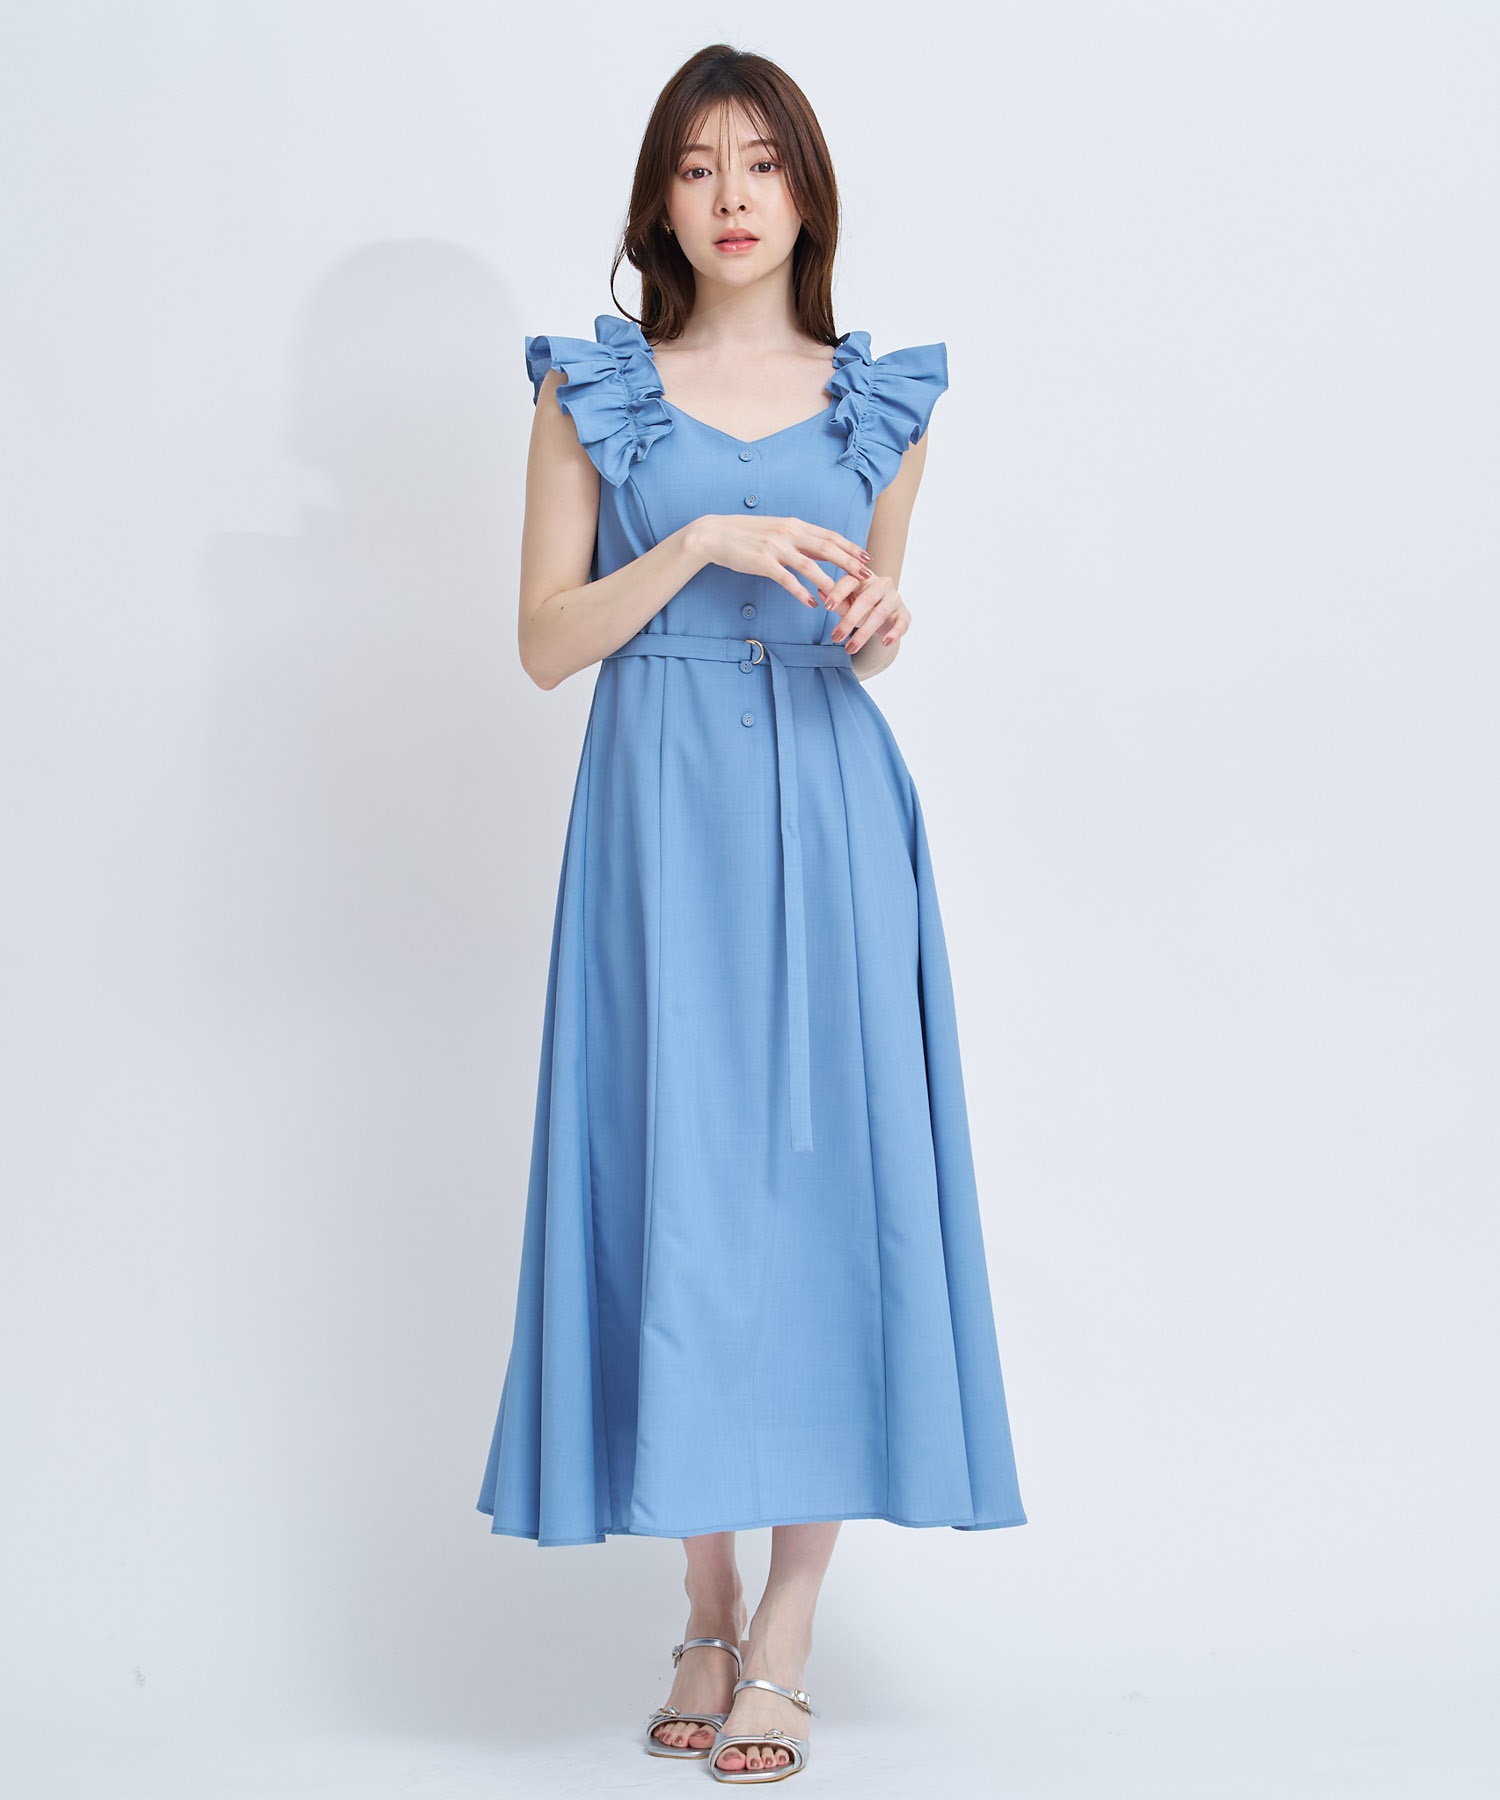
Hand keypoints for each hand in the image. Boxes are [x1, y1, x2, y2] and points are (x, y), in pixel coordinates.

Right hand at [689, 514, 871, 607]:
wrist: (716, 534)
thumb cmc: (748, 535)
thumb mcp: (777, 531)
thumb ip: (799, 540)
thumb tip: (821, 552)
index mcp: (795, 525)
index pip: (830, 535)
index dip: (850, 547)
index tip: (867, 557)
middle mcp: (789, 533)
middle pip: (827, 548)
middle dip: (849, 563)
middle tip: (867, 576)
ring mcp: (776, 548)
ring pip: (810, 566)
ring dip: (829, 582)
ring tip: (843, 596)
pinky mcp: (763, 563)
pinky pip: (788, 580)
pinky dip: (802, 593)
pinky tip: (813, 604)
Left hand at [823, 565, 910, 652]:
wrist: (886, 618)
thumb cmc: (862, 608)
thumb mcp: (846, 605)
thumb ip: (836, 601)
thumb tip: (820, 591)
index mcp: (863, 578)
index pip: (850, 581)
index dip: (838, 593)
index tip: (826, 607)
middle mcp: (881, 584)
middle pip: (865, 600)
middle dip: (849, 620)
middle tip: (835, 638)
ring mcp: (894, 598)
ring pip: (880, 614)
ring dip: (864, 633)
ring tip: (850, 649)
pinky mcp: (904, 613)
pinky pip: (901, 623)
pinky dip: (894, 633)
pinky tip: (885, 642)